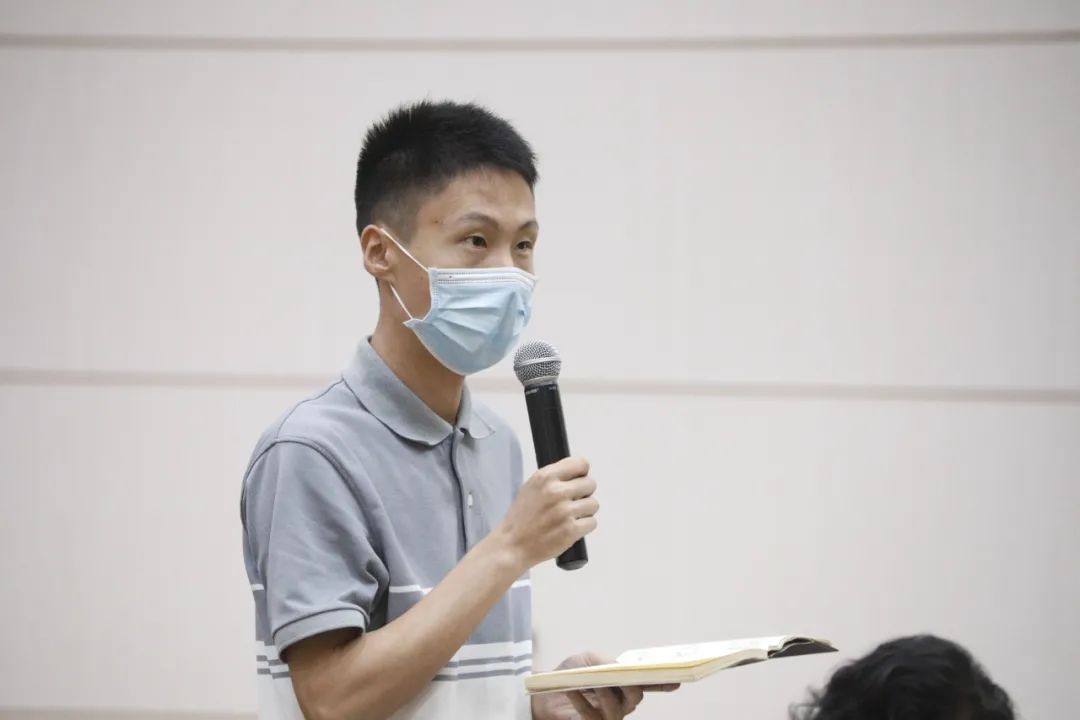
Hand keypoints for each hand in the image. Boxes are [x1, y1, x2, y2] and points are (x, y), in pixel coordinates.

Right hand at [497, 456, 597, 570]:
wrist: (512, 545)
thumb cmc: (521, 518)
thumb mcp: (531, 487)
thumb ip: (553, 478)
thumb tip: (577, 474)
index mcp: (545, 477)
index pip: (580, 464)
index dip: (582, 473)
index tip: (578, 481)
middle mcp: (556, 491)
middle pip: (590, 484)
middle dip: (584, 493)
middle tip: (573, 503)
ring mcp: (564, 511)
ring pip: (593, 504)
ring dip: (585, 511)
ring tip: (570, 517)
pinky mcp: (571, 530)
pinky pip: (592, 522)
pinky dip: (584, 526)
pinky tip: (571, 528)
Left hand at [531, 652, 679, 719]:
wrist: (545, 692)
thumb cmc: (571, 674)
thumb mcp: (587, 660)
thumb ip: (605, 662)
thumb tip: (619, 668)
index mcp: (624, 685)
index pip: (647, 684)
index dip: (663, 683)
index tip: (677, 679)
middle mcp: (621, 703)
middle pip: (634, 697)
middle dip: (629, 685)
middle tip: (621, 676)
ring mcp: (608, 717)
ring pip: (615, 707)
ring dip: (603, 692)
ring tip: (592, 682)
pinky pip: (591, 715)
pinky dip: (581, 700)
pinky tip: (571, 691)